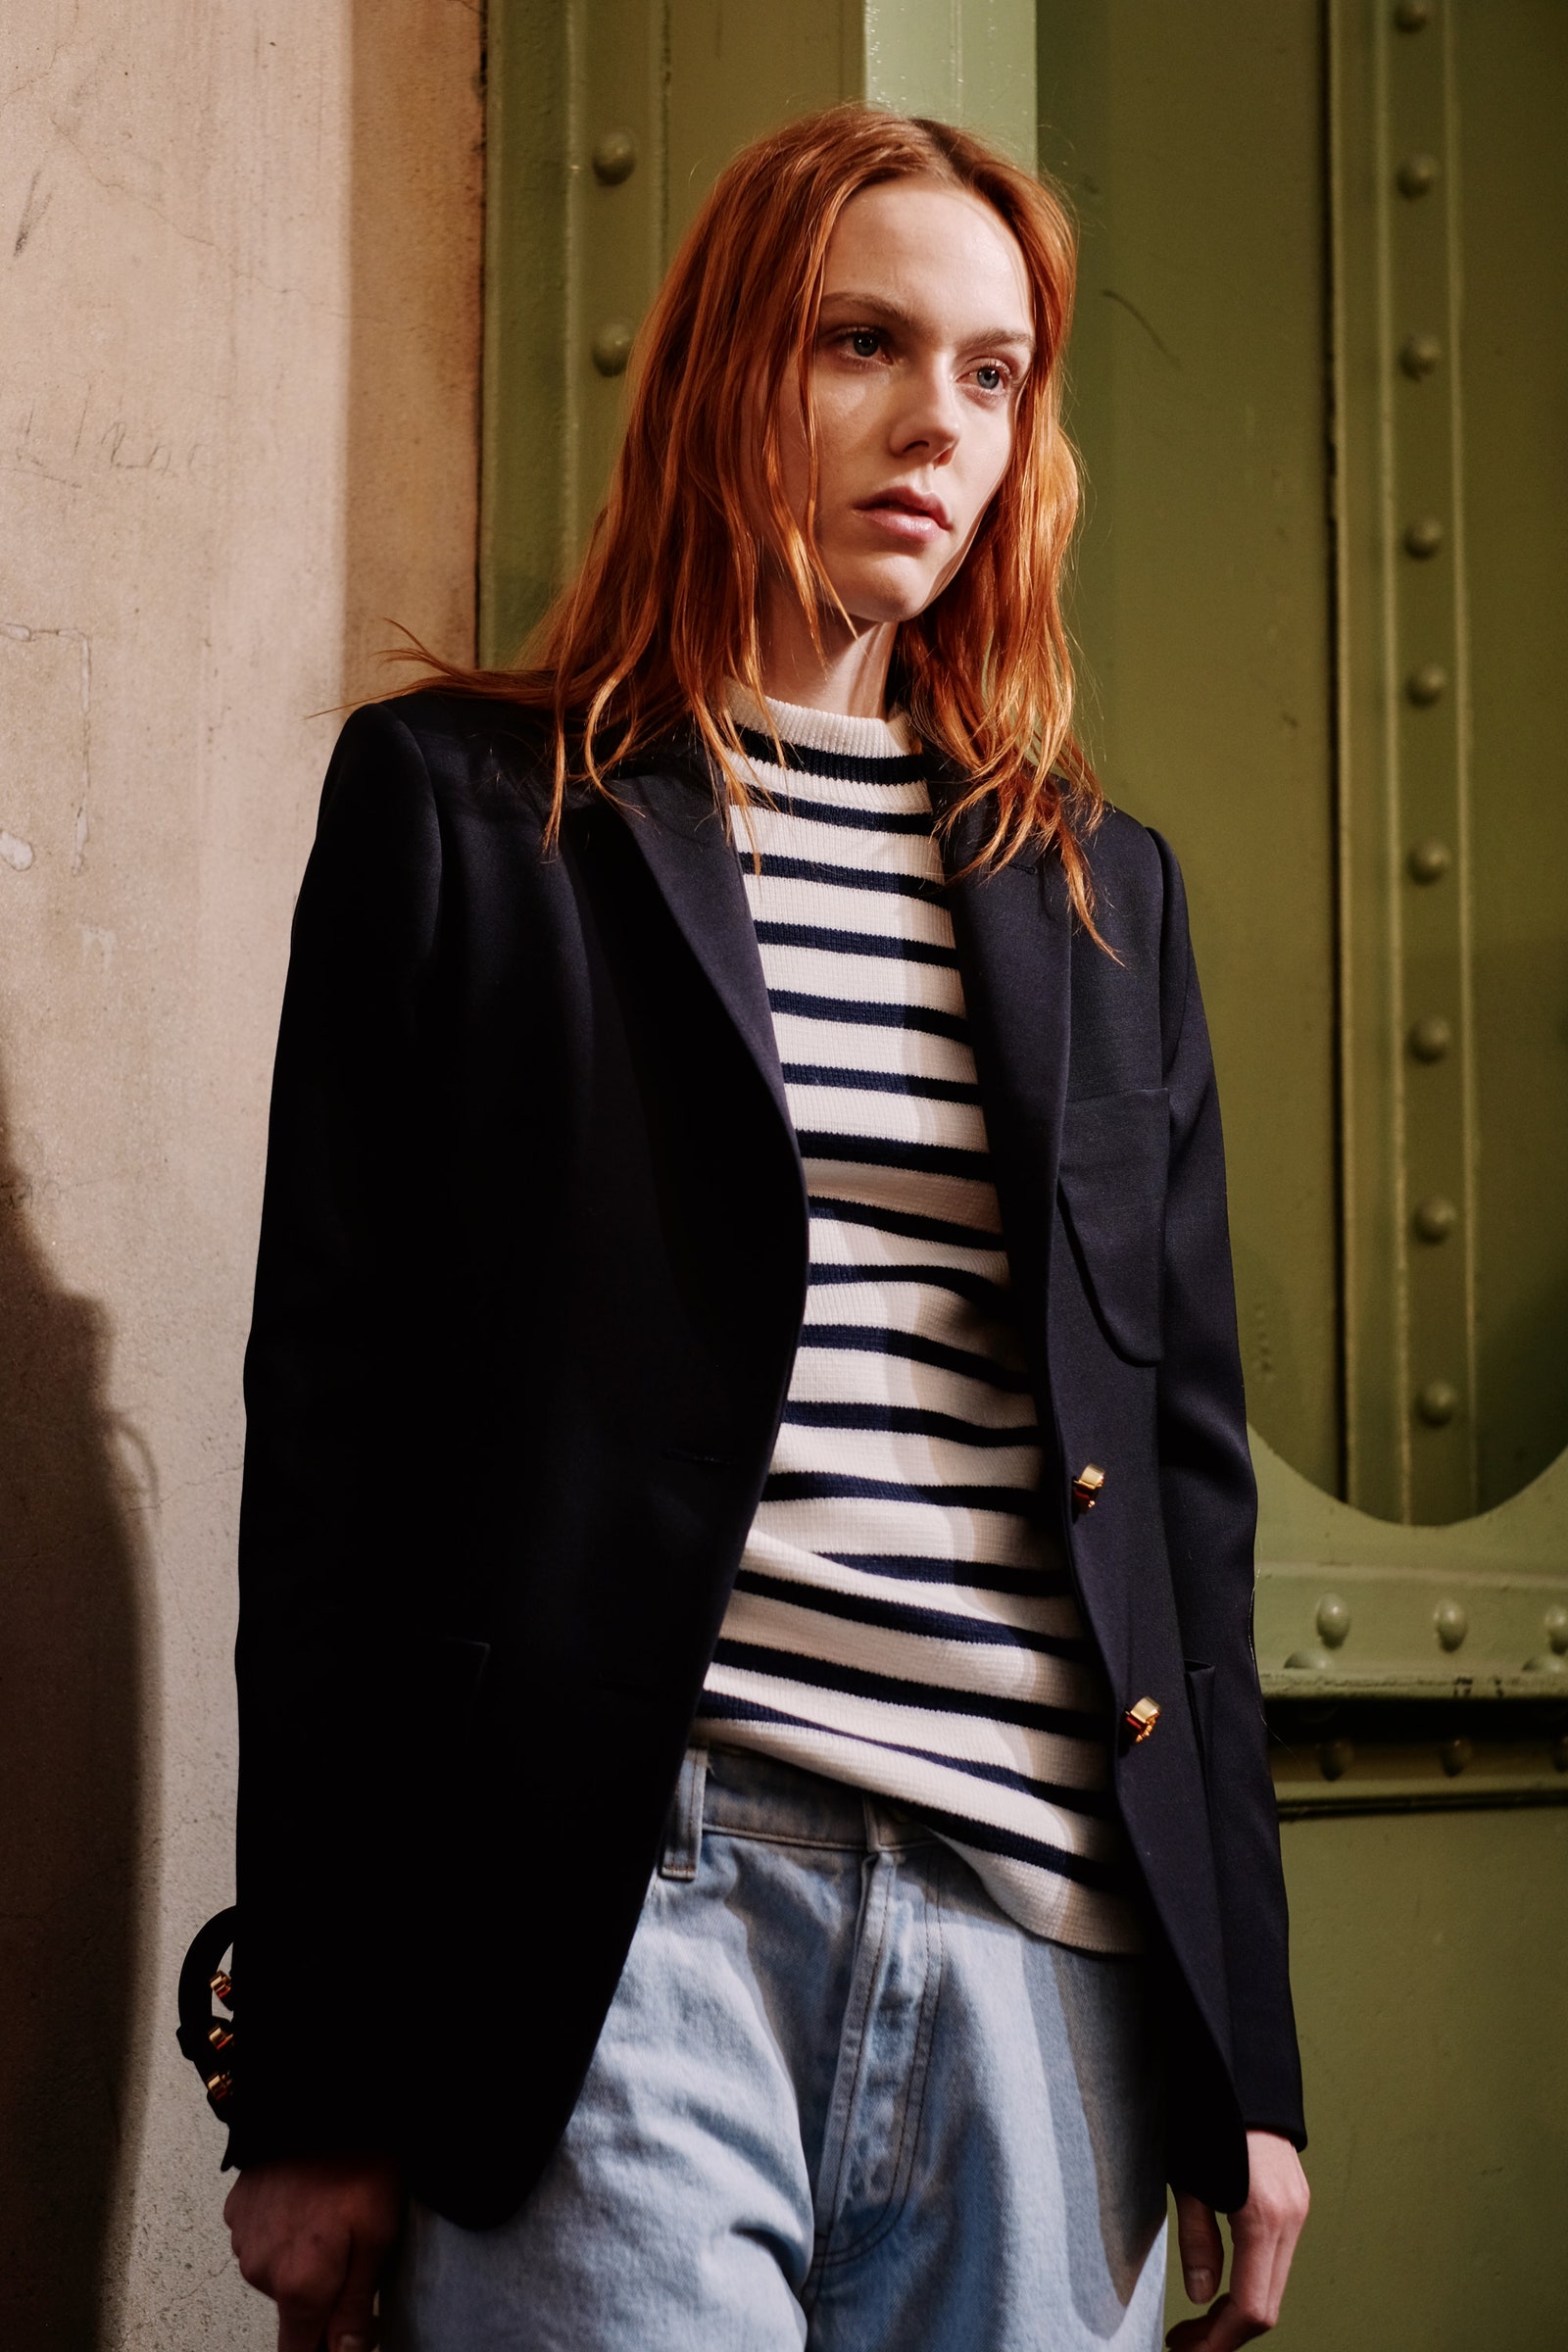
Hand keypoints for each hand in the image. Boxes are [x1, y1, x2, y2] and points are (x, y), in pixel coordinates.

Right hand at [224, 2154, 402, 2351]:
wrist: (316, 2099)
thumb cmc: (358, 2165)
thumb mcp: (378, 2237)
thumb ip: (355, 2306)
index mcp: (300, 2287)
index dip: (322, 2350)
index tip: (339, 2333)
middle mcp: (261, 2274)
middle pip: (294, 2309)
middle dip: (321, 2293)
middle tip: (352, 2247)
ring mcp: (243, 2241)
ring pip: (276, 2273)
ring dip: (300, 2259)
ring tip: (329, 2213)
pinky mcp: (236, 2211)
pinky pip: (261, 2240)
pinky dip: (281, 2230)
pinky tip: (305, 2198)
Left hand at [1166, 2130, 1308, 2349]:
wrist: (1237, 2059)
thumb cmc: (1201, 2110)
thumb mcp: (1186, 2177)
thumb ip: (1199, 2239)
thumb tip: (1204, 2297)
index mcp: (1263, 2217)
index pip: (1251, 2309)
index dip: (1217, 2341)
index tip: (1182, 2348)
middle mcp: (1291, 2218)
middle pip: (1267, 2305)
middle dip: (1226, 2334)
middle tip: (1185, 2341)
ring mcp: (1298, 2207)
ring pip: (1274, 2283)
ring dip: (1239, 2309)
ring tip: (1196, 2320)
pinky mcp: (1295, 2197)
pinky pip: (1277, 2258)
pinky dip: (1251, 2280)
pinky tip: (1222, 2284)